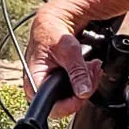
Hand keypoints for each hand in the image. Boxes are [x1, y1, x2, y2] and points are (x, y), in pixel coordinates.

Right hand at [23, 0, 95, 116]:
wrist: (53, 21)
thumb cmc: (52, 32)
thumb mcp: (68, 50)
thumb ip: (76, 72)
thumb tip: (83, 92)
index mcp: (34, 80)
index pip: (53, 107)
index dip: (71, 104)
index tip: (84, 92)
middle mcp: (39, 86)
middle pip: (65, 104)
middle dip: (84, 90)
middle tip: (93, 72)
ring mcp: (49, 84)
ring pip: (72, 97)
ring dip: (87, 83)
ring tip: (92, 67)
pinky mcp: (58, 82)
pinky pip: (74, 89)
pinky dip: (85, 79)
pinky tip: (88, 68)